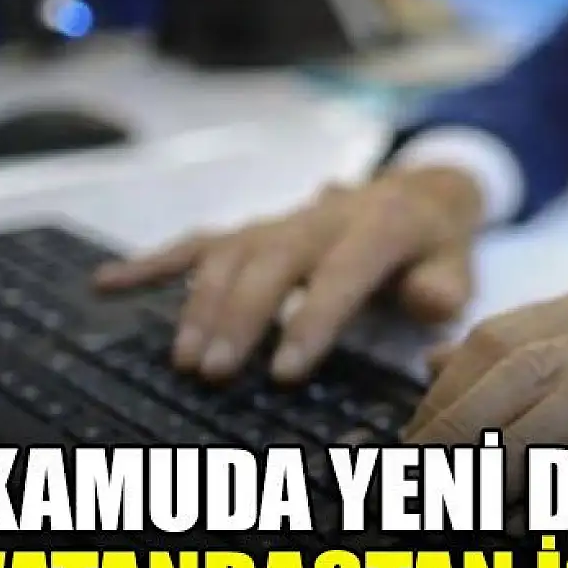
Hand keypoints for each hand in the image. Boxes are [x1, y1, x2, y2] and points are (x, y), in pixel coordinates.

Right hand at [93, 166, 483, 381]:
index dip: (312, 321)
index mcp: (377, 227)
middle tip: (215, 373)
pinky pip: (200, 242)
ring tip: (184, 359)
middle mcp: (319, 217)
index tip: (285, 373)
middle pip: (269, 262)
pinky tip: (107, 284)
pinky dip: (153, 262)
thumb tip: (427, 304)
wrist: (419, 194)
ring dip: (201, 305)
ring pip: (229, 254)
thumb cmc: (436, 247)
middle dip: (238, 317)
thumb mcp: (460, 265)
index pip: (339, 274)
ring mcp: (281, 220)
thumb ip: (445, 288)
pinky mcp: (255, 228)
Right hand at [405, 279, 567, 496]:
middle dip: (460, 420)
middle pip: (523, 359)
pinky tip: (439, 383)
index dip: (515, 450)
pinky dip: (473, 355)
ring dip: (455, 388)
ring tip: (421, 441)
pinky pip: (521, 319)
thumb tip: (554, 528)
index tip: (470, 497)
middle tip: (418, 473)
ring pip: (510, 332)